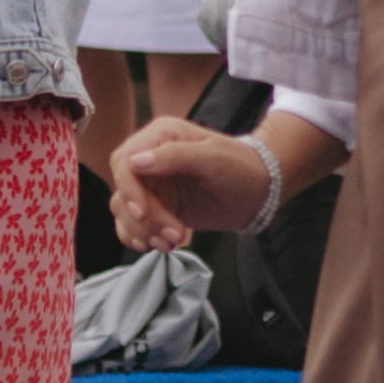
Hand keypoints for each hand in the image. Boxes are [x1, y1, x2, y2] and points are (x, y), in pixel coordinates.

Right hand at [109, 116, 274, 252]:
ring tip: (173, 242)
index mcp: (160, 136)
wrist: (259, 190)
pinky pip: (133, 225)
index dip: (129, 189)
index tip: (142, 212)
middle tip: (175, 234)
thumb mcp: (213, 157)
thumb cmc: (241, 165)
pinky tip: (160, 246)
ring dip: (144, 232)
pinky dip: (140, 238)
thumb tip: (135, 162)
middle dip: (143, 218)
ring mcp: (153, 185)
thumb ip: (174, 156)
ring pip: (125, 212)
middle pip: (124, 191)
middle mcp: (150, 159)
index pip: (125, 162)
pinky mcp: (158, 207)